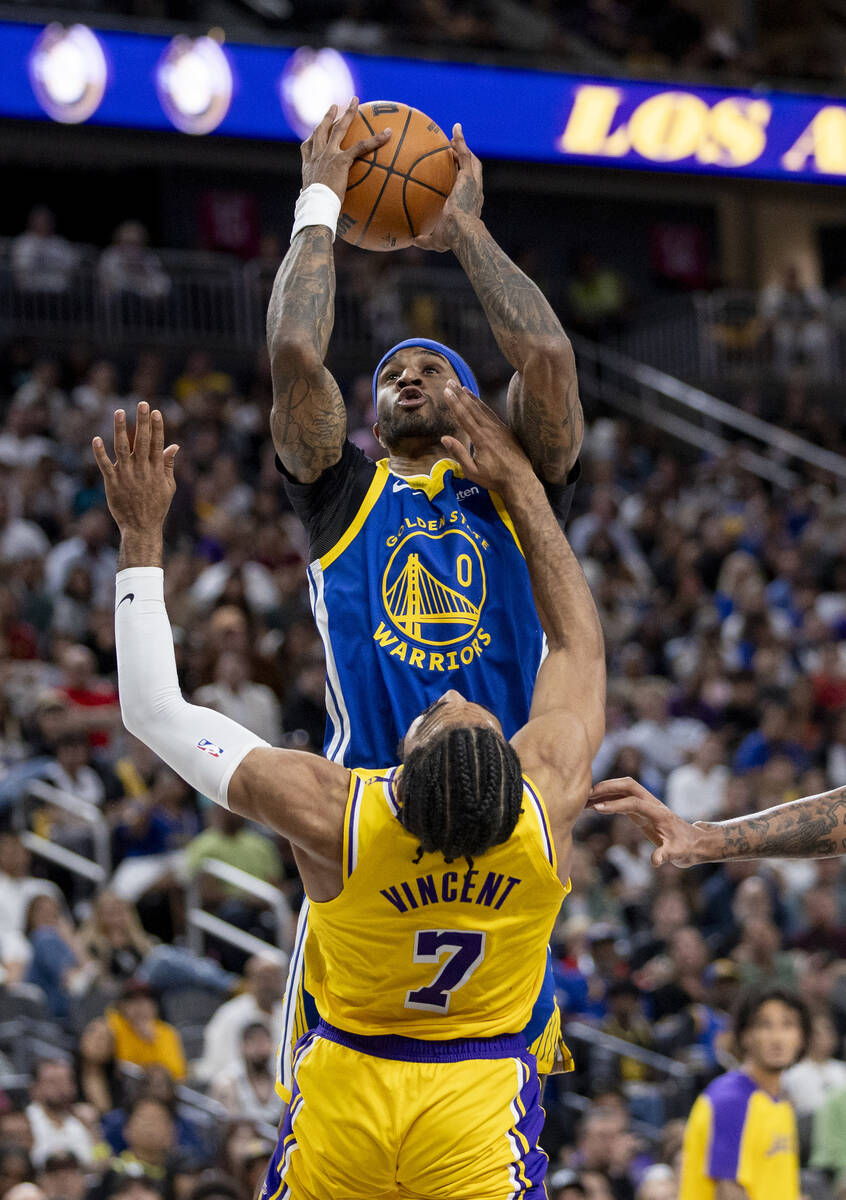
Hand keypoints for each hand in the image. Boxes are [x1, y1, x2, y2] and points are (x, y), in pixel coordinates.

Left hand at [92, 403, 178, 537]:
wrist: (141, 528)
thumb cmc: (156, 507)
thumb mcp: (168, 486)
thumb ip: (168, 465)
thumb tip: (174, 445)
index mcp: (156, 470)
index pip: (157, 444)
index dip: (157, 427)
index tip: (156, 412)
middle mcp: (142, 470)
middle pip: (141, 441)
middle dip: (142, 421)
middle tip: (142, 403)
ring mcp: (126, 475)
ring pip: (122, 448)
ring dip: (120, 429)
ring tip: (119, 411)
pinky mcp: (113, 482)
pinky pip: (105, 465)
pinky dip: (100, 453)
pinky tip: (96, 439)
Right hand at [300, 98, 390, 202]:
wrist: (315, 208)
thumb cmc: (313, 211)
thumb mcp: (313, 206)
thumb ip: (319, 204)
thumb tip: (324, 215)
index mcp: (308, 166)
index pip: (308, 147)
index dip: (312, 138)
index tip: (315, 131)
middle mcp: (317, 156)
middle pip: (322, 129)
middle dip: (328, 116)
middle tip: (335, 105)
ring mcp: (328, 155)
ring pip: (339, 128)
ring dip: (348, 113)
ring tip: (355, 101)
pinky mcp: (341, 160)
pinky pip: (361, 146)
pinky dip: (376, 140)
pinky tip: (388, 134)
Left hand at [413, 124, 482, 251]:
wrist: (463, 232)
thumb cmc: (452, 238)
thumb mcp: (436, 240)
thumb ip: (426, 239)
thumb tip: (413, 240)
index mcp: (469, 204)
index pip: (465, 188)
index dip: (461, 178)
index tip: (452, 173)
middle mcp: (474, 191)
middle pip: (472, 170)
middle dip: (464, 159)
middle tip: (452, 151)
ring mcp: (473, 183)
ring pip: (471, 160)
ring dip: (463, 147)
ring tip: (453, 136)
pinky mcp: (469, 176)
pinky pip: (465, 154)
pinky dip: (461, 140)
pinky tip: (455, 128)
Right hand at [440, 380, 532, 496]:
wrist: (520, 481)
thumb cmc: (494, 479)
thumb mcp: (472, 471)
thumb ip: (459, 453)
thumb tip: (444, 438)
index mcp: (481, 439)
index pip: (464, 416)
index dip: (454, 403)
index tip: (446, 391)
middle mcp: (491, 430)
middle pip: (472, 408)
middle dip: (460, 394)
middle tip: (450, 382)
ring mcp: (500, 429)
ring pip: (483, 409)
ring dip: (472, 397)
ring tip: (463, 387)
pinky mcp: (507, 431)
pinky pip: (492, 415)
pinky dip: (483, 406)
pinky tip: (479, 403)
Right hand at [587, 777, 703, 866]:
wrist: (694, 843)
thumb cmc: (686, 848)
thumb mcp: (678, 854)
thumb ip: (666, 855)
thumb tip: (655, 861)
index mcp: (659, 812)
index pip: (634, 802)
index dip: (616, 804)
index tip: (598, 809)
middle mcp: (652, 804)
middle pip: (628, 785)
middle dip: (607, 786)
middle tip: (587, 795)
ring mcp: (645, 805)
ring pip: (623, 790)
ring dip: (604, 791)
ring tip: (583, 800)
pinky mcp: (640, 810)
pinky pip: (621, 800)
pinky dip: (606, 800)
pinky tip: (592, 807)